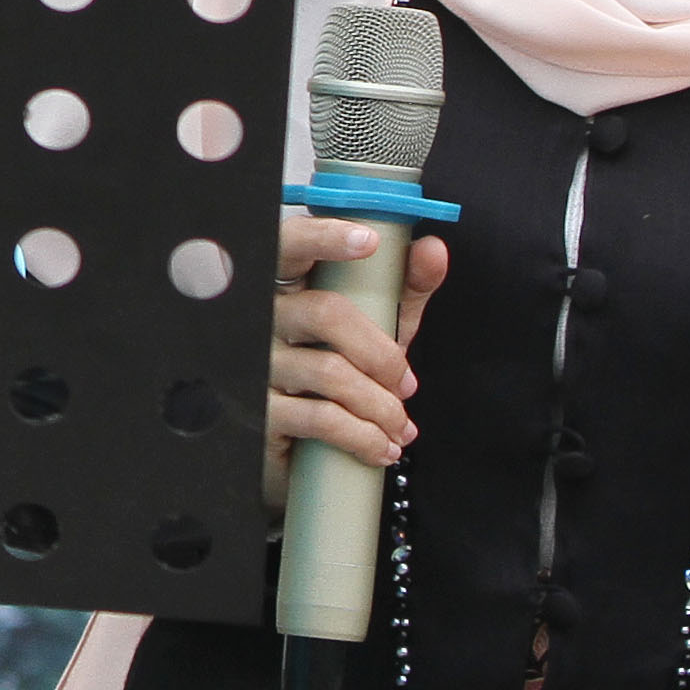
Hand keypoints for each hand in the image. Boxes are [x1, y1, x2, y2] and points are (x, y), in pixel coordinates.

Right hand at [267, 207, 446, 497]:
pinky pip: (320, 419)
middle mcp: (264, 320)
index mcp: (289, 289)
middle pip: (325, 312)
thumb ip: (404, 288)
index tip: (368, 242)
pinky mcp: (259, 413)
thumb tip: (433, 250)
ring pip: (330, 371)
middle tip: (406, 384)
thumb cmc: (337, 377)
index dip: (323, 237)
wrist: (303, 452)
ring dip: (380, 405)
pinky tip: (381, 447)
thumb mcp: (376, 328)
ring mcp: (256, 366)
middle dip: (382, 353)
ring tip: (398, 425)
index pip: (291, 246)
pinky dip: (363, 437)